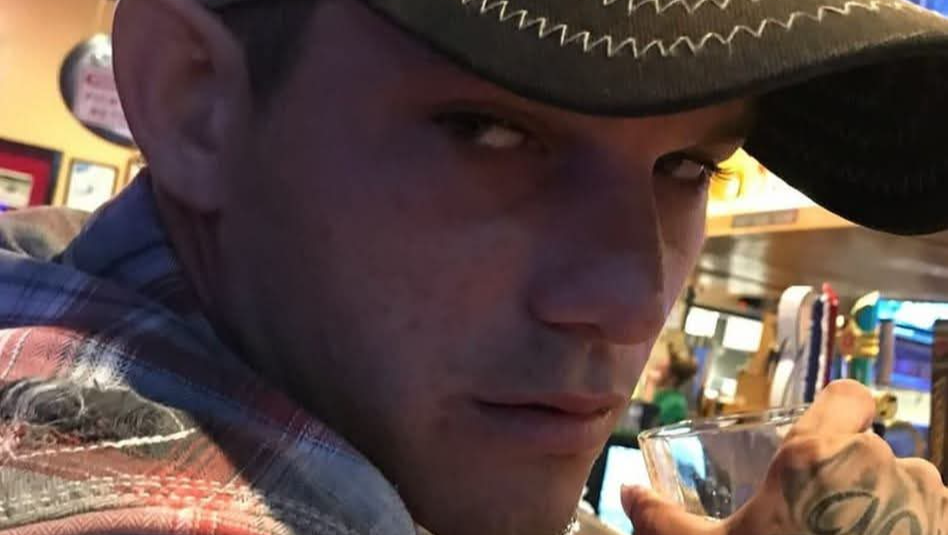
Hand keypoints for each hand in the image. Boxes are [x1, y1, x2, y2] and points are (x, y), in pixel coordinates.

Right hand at [623, 380, 947, 534]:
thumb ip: (662, 520)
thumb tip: (629, 492)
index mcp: (820, 456)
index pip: (849, 395)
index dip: (836, 411)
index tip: (819, 442)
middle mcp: (883, 468)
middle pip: (872, 447)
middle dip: (849, 474)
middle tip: (818, 515)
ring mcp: (927, 504)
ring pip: (908, 483)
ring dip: (884, 502)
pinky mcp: (945, 533)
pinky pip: (931, 516)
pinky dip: (910, 526)